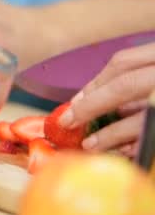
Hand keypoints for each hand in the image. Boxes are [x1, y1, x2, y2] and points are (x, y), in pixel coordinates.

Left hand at [57, 42, 154, 156]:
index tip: (73, 102)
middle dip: (91, 106)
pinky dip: (134, 145)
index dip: (94, 84)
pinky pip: (151, 136)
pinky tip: (120, 152)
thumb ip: (132, 76)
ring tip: (89, 145)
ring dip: (110, 134)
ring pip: (141, 117)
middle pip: (124, 84)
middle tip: (67, 122)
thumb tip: (85, 99)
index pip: (122, 63)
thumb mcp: (152, 69)